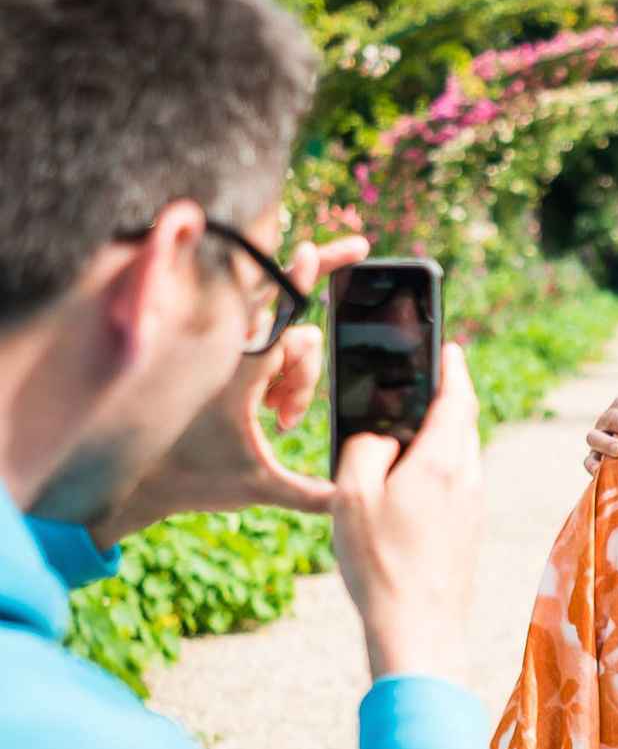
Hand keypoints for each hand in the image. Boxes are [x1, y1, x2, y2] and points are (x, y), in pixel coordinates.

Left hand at [88, 236, 368, 547]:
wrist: (138, 480)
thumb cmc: (193, 479)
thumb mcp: (258, 487)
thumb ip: (308, 494)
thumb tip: (348, 499)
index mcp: (238, 371)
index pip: (280, 313)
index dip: (301, 278)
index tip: (308, 249)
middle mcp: (231, 351)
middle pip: (300, 338)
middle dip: (305, 378)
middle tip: (285, 421)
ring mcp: (227, 352)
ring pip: (289, 343)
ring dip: (294, 381)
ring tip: (274, 420)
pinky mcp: (224, 358)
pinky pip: (271, 348)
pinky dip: (281, 376)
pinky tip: (269, 411)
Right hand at [331, 343, 482, 685]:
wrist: (420, 629)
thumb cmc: (381, 564)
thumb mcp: (352, 496)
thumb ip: (364, 450)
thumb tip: (380, 436)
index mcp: (441, 460)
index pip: (457, 396)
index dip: (452, 367)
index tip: (448, 347)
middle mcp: (467, 477)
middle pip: (463, 422)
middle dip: (446, 398)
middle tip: (424, 382)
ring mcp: (473, 505)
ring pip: (462, 454)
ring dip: (442, 436)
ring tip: (409, 432)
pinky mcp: (470, 529)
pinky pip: (458, 482)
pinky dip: (440, 467)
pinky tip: (412, 484)